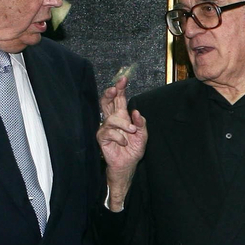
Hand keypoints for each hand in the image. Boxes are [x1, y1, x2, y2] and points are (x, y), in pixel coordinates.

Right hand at [97, 76, 146, 208]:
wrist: (128, 165)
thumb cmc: (133, 149)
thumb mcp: (143, 135)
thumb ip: (141, 123)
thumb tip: (136, 112)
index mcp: (122, 116)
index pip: (119, 99)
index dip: (120, 89)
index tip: (123, 79)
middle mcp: (112, 120)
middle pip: (107, 102)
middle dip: (110, 93)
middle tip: (114, 89)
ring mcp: (106, 128)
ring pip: (111, 118)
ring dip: (124, 124)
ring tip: (132, 132)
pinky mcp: (102, 138)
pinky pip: (108, 132)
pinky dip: (119, 137)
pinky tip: (124, 142)